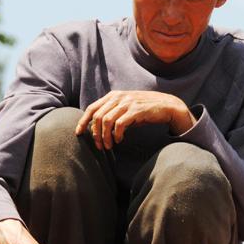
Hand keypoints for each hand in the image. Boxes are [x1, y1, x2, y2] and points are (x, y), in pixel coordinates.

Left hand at [75, 90, 195, 149]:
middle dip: (95, 134)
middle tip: (100, 146)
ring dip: (105, 136)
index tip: (78, 133)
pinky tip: (119, 140)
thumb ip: (111, 115)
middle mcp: (118, 97)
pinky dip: (116, 134)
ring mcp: (127, 103)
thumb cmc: (143, 111)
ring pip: (106, 121)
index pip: (91, 108)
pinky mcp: (136, 110)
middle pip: (97, 116)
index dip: (83, 121)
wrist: (165, 106)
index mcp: (113, 96)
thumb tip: (95, 129)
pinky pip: (119, 124)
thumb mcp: (124, 110)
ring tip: (109, 146)